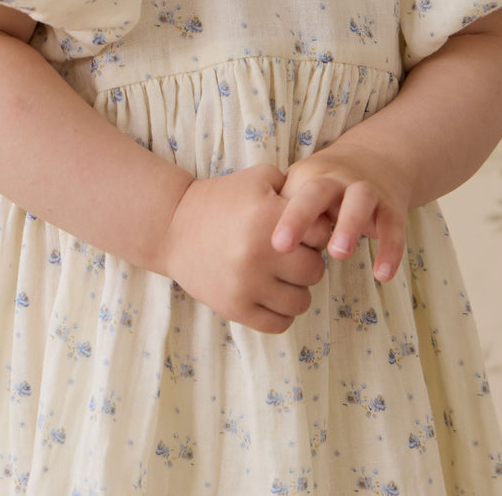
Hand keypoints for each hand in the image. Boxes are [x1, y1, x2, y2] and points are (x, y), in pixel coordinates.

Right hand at [163, 164, 329, 332]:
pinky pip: (279, 323)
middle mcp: (259, 253)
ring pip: (301, 302)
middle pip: (315, 270)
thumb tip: (327, 209)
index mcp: (268, 217)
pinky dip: (282, 313)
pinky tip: (272, 295)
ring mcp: (246, 285)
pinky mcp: (234, 308)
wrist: (173, 226)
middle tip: (292, 256)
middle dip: (308, 261)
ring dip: (296, 290)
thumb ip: (295, 185)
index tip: (303, 232)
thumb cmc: (222, 199)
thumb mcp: (259, 178)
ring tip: (281, 277)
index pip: (322, 234)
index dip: (316, 231)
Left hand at [271, 145, 409, 282]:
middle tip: (287, 244)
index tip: (277, 246)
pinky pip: (394, 227)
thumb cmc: (325, 186)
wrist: (377, 157)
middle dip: (304, 215)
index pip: (293, 195)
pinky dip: (390, 251)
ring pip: (360, 201)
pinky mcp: (391, 207)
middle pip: (319, 191)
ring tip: (340, 255)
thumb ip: (284, 214)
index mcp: (310, 177)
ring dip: (349, 225)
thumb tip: (259, 251)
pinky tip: (383, 275)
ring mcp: (366, 190)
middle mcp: (337, 180)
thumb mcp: (302, 189)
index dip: (286, 219)